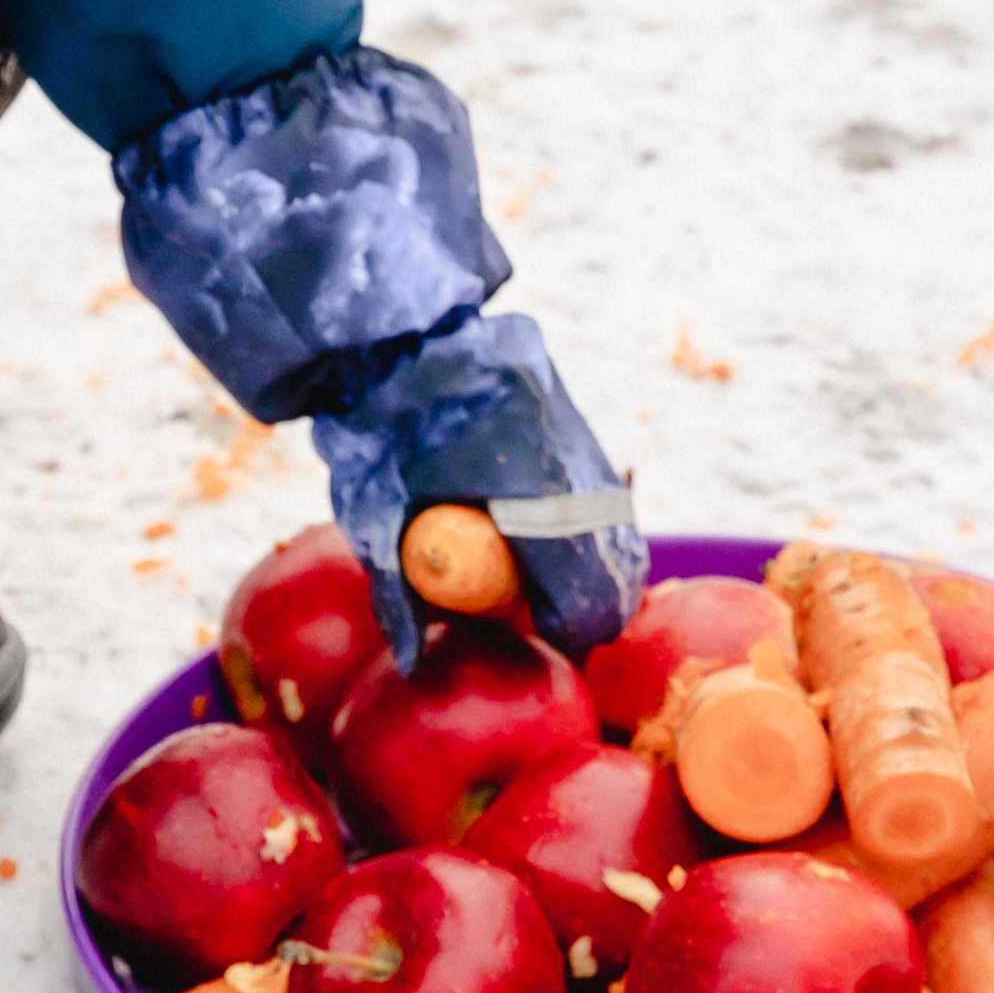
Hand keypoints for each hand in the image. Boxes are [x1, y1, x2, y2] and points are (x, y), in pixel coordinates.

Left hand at [313, 313, 644, 669]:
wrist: (396, 331)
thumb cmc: (373, 425)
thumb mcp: (372, 512)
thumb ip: (396, 590)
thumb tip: (412, 661)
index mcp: (524, 489)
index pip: (582, 592)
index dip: (570, 630)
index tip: (540, 638)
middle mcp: (570, 463)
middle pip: (618, 570)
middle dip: (593, 610)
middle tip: (547, 621)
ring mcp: (580, 437)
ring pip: (621, 532)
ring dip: (599, 570)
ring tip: (552, 586)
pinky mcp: (576, 420)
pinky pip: (607, 498)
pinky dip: (594, 531)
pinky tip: (554, 540)